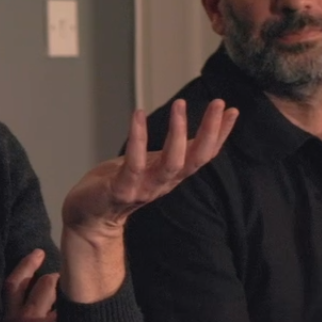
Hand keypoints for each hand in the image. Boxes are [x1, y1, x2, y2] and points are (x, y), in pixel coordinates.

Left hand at [61, 99, 238, 239]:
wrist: (88, 218)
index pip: (204, 155)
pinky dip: (138, 138)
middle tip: (218, 103)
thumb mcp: (151, 164)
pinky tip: (138, 115)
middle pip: (195, 160)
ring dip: (178, 134)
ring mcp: (143, 188)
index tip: (233, 110)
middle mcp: (163, 184)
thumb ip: (170, 151)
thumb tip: (190, 132)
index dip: (220, 135)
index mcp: (172, 176)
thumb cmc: (119, 185)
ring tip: (180, 105)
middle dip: (210, 132)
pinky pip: (133, 164)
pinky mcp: (121, 190)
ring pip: (171, 164)